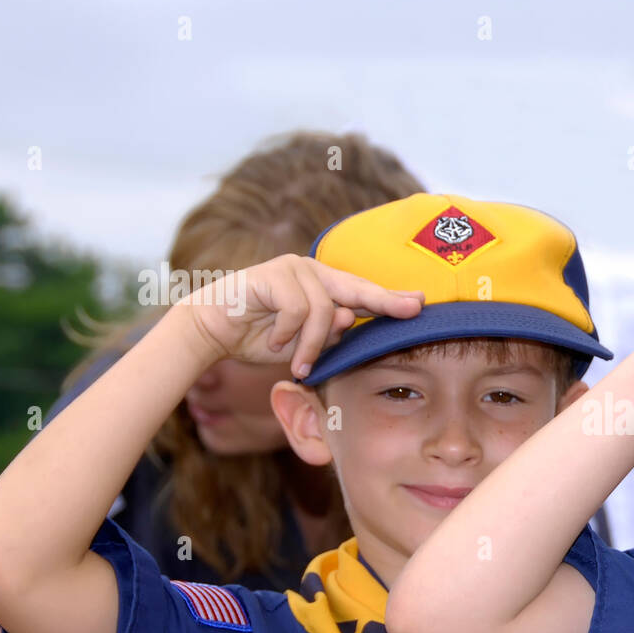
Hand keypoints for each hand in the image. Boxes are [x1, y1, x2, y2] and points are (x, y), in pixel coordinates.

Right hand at [179, 253, 424, 377]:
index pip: (365, 293)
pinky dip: (288, 334)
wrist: (213, 330)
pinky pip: (297, 309)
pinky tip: (272, 342)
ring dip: (311, 344)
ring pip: (324, 310)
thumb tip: (351, 320)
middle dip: (386, 301)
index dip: (392, 299)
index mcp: (325, 288)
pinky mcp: (272, 274)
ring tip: (298, 364)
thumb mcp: (304, 344)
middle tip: (412, 310)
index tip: (420, 305)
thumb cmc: (260, 337)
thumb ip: (329, 335)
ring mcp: (293, 268)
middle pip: (357, 288)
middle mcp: (313, 272)